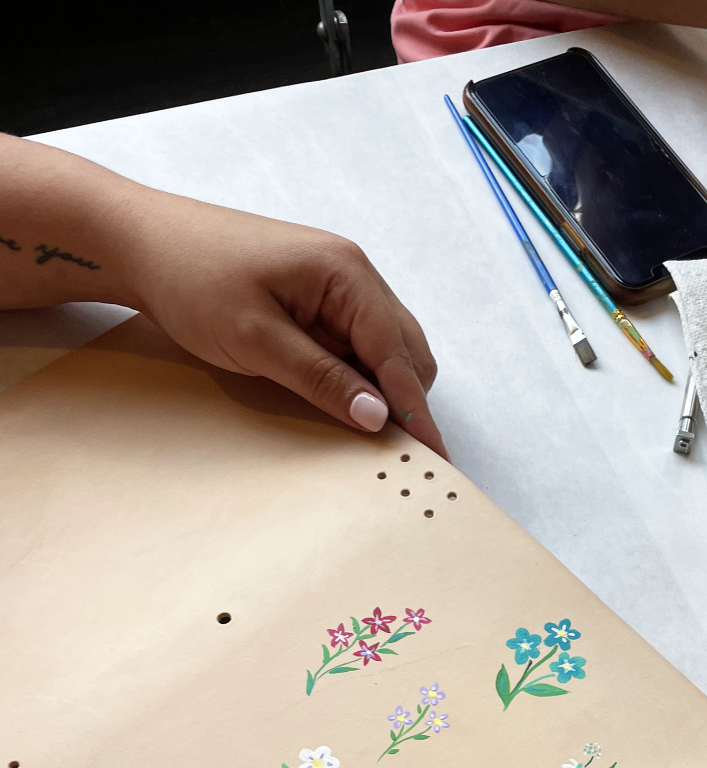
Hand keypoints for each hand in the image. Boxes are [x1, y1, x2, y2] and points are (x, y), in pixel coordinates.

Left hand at [125, 192, 446, 455]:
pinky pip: (355, 342)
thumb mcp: (256, 339)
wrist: (140, 241)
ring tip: (361, 428)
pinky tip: (338, 398)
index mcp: (345, 273)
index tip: (434, 454)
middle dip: (406, 399)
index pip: (398, 353)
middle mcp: (352, 273)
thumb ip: (322, 378)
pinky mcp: (317, 296)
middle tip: (395, 451)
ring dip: (380, 388)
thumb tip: (377, 416)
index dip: (415, 409)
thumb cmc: (192, 278)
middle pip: (406, 350)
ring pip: (385, 348)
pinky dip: (356, 374)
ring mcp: (336, 283)